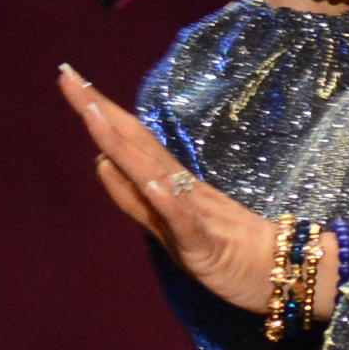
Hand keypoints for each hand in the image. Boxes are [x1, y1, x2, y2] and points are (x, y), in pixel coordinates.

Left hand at [57, 67, 317, 311]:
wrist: (282, 273)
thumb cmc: (226, 247)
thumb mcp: (168, 224)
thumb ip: (134, 196)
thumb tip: (100, 160)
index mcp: (169, 182)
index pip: (129, 140)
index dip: (99, 111)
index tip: (68, 77)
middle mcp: (178, 188)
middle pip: (135, 144)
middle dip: (99, 112)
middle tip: (66, 76)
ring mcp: (193, 214)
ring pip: (153, 175)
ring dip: (123, 145)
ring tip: (93, 114)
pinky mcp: (206, 246)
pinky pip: (186, 223)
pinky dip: (168, 204)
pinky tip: (151, 185)